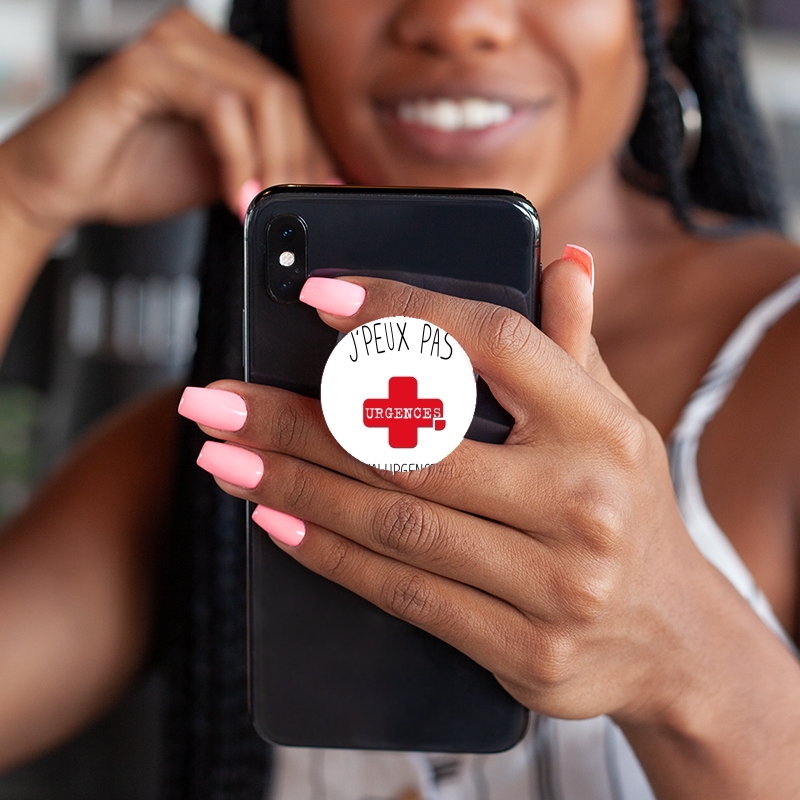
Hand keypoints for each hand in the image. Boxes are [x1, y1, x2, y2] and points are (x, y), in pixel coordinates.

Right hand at [0, 8, 335, 234]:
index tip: (321, 195)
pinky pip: (219, 106)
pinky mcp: (145, 64)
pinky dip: (238, 157)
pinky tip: (236, 195)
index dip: (313, 150)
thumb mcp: (220, 174)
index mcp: (218, 62)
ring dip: (273, 161)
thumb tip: (316, 182)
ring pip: (260, 96)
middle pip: (283, 94)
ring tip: (263, 206)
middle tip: (293, 207)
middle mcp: (197, 42)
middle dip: (298, 161)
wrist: (65, 186)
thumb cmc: (131, 173)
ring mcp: (170, 46)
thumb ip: (263, 166)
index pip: (289, 98)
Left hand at [183, 254, 716, 730]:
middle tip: (215, 397)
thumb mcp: (614, 419)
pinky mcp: (526, 650)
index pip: (492, 343)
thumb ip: (572, 343)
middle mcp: (583, 500)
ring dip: (292, 484)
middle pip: (413, 444)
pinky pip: (406, 595)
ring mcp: (556, 582)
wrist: (672, 636)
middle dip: (298, 418)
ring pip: (395, 523)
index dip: (401, 315)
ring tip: (222, 455)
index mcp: (602, 425)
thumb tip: (560, 260)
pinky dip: (330, 555)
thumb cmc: (623, 506)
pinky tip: (275, 520)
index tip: (317, 296)